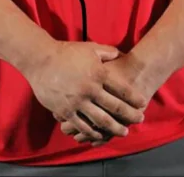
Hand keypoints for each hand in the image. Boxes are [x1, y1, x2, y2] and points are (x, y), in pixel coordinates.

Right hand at [25, 40, 146, 141]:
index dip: (134, 97)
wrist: (41, 60)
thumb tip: (119, 54)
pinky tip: (100, 135)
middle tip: (140, 119)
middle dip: (130, 115)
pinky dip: (93, 132)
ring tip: (124, 132)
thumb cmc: (66, 52)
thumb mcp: (89, 48)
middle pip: (115, 107)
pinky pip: (82, 125)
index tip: (143, 103)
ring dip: (115, 128)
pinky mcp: (65, 110)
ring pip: (101, 120)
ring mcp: (78, 102)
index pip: (122, 89)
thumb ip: (106, 52)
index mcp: (98, 73)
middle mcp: (90, 89)